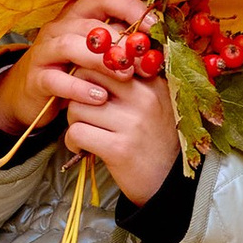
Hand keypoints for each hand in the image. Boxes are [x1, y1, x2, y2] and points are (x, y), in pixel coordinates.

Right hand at [0, 0, 155, 135]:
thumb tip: (158, 49)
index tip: (154, 25)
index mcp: (79, 16)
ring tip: (126, 76)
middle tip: (144, 61)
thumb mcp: (99, 58)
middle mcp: (60, 28)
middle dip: (121, 42)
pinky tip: (100, 97)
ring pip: (70, 46)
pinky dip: (79, 88)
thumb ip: (122, 49)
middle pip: (90, 24)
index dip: (131, 8)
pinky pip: (56, 79)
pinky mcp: (36, 78)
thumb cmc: (74, 73)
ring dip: (101, 61)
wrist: (32, 97)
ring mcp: (45, 51)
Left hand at [63, 62, 182, 206]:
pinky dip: (73, 142)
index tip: (91, 90)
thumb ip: (130, 82)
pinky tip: (83, 148)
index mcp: (152, 83)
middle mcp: (144, 99)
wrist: (169, 183)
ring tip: (86, 132)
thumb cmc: (155, 139)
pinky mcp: (119, 149)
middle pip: (86, 77)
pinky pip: (77, 132)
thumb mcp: (154, 103)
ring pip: (77, 107)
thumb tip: (90, 62)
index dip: (90, 74)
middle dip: (77, 94)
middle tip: (84, 111)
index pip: (107, 60)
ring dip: (74, 122)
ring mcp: (132, 124)